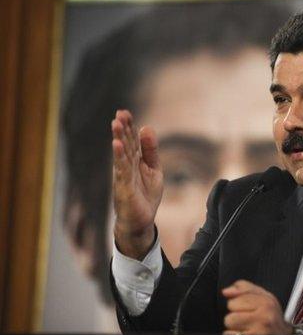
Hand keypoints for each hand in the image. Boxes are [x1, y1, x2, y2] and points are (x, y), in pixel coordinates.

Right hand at [111, 109, 162, 258]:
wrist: (140, 221)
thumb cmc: (145, 196)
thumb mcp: (154, 170)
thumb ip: (151, 151)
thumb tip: (147, 128)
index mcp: (135, 162)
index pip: (131, 141)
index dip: (129, 127)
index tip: (125, 112)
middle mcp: (126, 167)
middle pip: (125, 144)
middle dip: (122, 129)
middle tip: (119, 113)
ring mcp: (123, 177)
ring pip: (121, 154)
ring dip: (119, 138)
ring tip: (116, 123)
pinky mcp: (124, 187)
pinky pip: (122, 170)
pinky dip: (119, 157)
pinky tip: (117, 145)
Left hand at [222, 280, 292, 334]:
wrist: (281, 333)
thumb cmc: (270, 314)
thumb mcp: (262, 295)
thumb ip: (244, 288)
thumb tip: (226, 291)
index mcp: (266, 301)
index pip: (237, 296)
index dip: (237, 301)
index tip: (245, 306)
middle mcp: (264, 314)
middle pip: (231, 306)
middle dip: (235, 311)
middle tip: (246, 316)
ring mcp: (258, 329)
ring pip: (229, 321)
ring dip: (233, 324)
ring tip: (245, 325)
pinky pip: (230, 334)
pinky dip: (233, 334)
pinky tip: (243, 333)